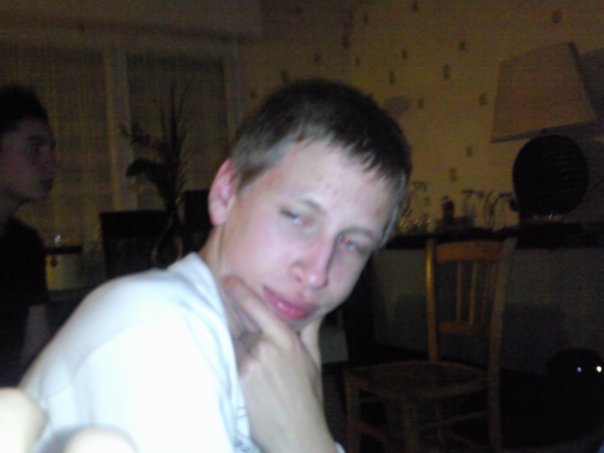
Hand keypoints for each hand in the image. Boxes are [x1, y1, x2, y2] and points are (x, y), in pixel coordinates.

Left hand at [222, 277, 335, 452]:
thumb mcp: (314, 361)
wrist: (297, 435)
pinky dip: (225, 358)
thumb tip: (318, 309)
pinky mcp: (236, 382)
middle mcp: (265, 349)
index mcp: (286, 340)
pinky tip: (223, 360)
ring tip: (236, 349)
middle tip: (225, 309)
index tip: (227, 279)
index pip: (258, 308)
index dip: (240, 291)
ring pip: (231, 344)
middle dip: (235, 323)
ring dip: (231, 344)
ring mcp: (248, 366)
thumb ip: (311, 331)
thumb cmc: (308, 397)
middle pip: (239, 326)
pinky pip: (226, 362)